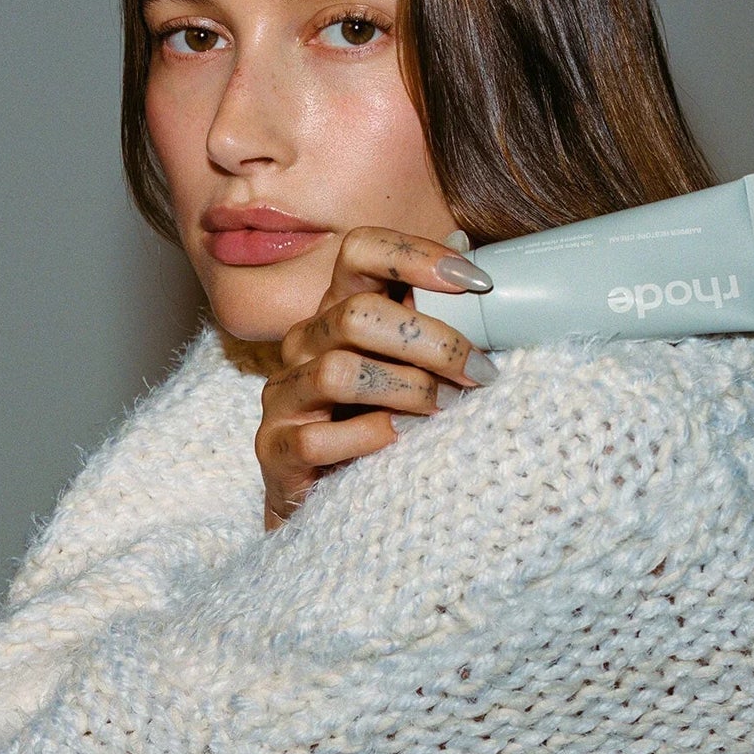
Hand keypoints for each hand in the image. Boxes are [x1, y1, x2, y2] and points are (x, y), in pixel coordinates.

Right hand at [256, 227, 495, 527]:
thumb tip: (478, 266)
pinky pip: (319, 439)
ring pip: (339, 373)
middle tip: (478, 372)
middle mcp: (303, 344)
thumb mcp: (410, 368)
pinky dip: (370, 438)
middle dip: (431, 342)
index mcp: (336, 312)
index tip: (477, 283)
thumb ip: (435, 324)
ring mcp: (284, 397)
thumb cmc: (378, 425)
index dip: (416, 255)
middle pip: (357, 315)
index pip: (360, 252)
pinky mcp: (275, 450)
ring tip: (446, 408)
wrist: (327, 501)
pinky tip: (403, 441)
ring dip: (406, 389)